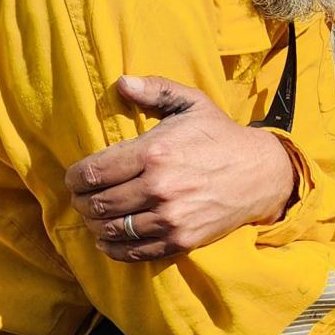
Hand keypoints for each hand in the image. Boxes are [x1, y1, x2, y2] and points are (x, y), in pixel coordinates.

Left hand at [66, 75, 296, 260]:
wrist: (261, 173)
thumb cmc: (220, 136)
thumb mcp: (191, 103)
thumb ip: (155, 89)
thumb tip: (121, 82)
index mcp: (154, 152)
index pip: (93, 173)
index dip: (73, 178)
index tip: (73, 177)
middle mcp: (158, 188)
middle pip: (97, 203)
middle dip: (81, 202)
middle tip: (81, 197)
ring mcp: (170, 218)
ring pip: (111, 229)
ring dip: (95, 225)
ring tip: (94, 216)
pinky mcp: (180, 240)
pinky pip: (134, 252)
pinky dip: (113, 249)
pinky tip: (107, 240)